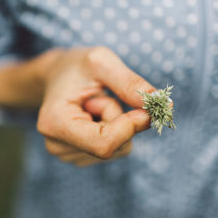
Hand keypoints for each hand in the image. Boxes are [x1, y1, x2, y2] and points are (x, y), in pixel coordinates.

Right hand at [37, 46, 155, 166]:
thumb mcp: (101, 61)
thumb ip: (129, 83)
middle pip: (114, 146)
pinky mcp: (78, 156)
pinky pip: (116, 149)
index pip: (104, 144)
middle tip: (100, 96)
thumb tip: (163, 105)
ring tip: (94, 104)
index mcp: (54, 124)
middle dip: (120, 119)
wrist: (56, 75)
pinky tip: (95, 115)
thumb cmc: (76, 66)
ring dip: (117, 123)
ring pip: (118, 148)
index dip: (130, 127)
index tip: (147, 107)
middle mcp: (56, 145)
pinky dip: (115, 130)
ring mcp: (66, 154)